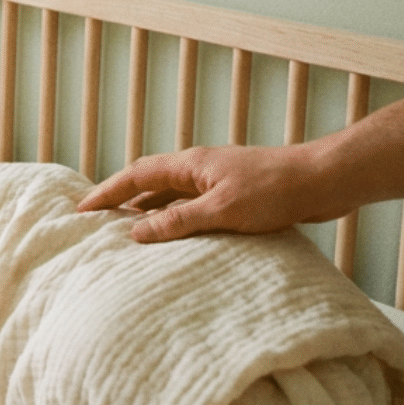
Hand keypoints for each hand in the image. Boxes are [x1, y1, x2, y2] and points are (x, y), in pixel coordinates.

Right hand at [77, 144, 352, 242]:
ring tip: (127, 235)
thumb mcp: (222, 210)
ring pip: (171, 196)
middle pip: (149, 183)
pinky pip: (193, 207)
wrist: (323, 181)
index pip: (135, 175)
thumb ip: (178, 221)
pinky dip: (176, 220)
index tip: (81, 209)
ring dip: (148, 212)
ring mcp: (217, 181)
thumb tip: (136, 233)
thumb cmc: (275, 190)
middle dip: (120, 201)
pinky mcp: (235, 196)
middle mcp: (199, 169)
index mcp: (190, 165)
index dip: (106, 192)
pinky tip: (176, 239)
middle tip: (96, 222)